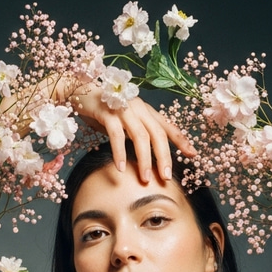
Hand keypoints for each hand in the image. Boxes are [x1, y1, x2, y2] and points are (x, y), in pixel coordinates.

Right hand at [72, 87, 195, 182]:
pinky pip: (116, 135)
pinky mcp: (107, 112)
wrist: (78, 92)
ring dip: (144, 159)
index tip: (193, 154)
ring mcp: (123, 109)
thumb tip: (146, 157)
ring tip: (145, 179)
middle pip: (157, 134)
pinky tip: (121, 168)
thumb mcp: (124, 123)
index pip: (167, 126)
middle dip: (163, 157)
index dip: (181, 140)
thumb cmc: (103, 110)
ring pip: (140, 136)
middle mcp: (138, 108)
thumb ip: (136, 135)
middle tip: (165, 177)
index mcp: (146, 111)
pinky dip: (119, 153)